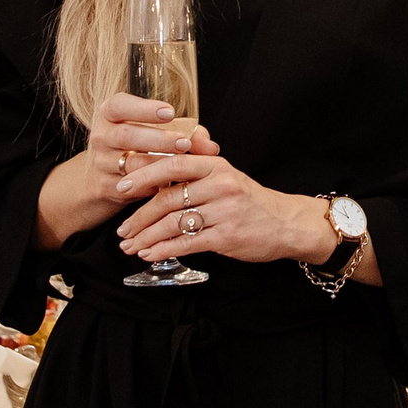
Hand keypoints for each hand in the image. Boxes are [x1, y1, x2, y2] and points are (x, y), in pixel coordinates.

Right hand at [42, 92, 213, 229]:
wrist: (105, 177)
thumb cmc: (140, 145)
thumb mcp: (157, 131)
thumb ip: (187, 132)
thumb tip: (212, 147)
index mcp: (111, 114)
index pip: (119, 105)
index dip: (144, 109)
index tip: (170, 112)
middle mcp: (102, 136)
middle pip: (126, 135)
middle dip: (158, 139)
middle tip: (185, 143)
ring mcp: (102, 162)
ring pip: (130, 163)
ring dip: (159, 163)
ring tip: (181, 163)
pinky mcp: (106, 186)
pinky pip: (133, 186)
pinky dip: (154, 183)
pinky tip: (171, 181)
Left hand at [115, 142, 336, 267]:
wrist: (286, 223)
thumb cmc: (250, 200)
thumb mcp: (227, 173)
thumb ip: (198, 164)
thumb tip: (161, 154)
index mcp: (217, 166)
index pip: (173, 165)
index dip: (144, 175)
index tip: (122, 187)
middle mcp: (220, 185)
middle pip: (168, 198)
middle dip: (139, 216)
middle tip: (121, 228)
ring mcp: (224, 211)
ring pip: (173, 223)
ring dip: (146, 236)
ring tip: (129, 245)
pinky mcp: (226, 236)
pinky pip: (186, 243)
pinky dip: (163, 249)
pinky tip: (148, 253)